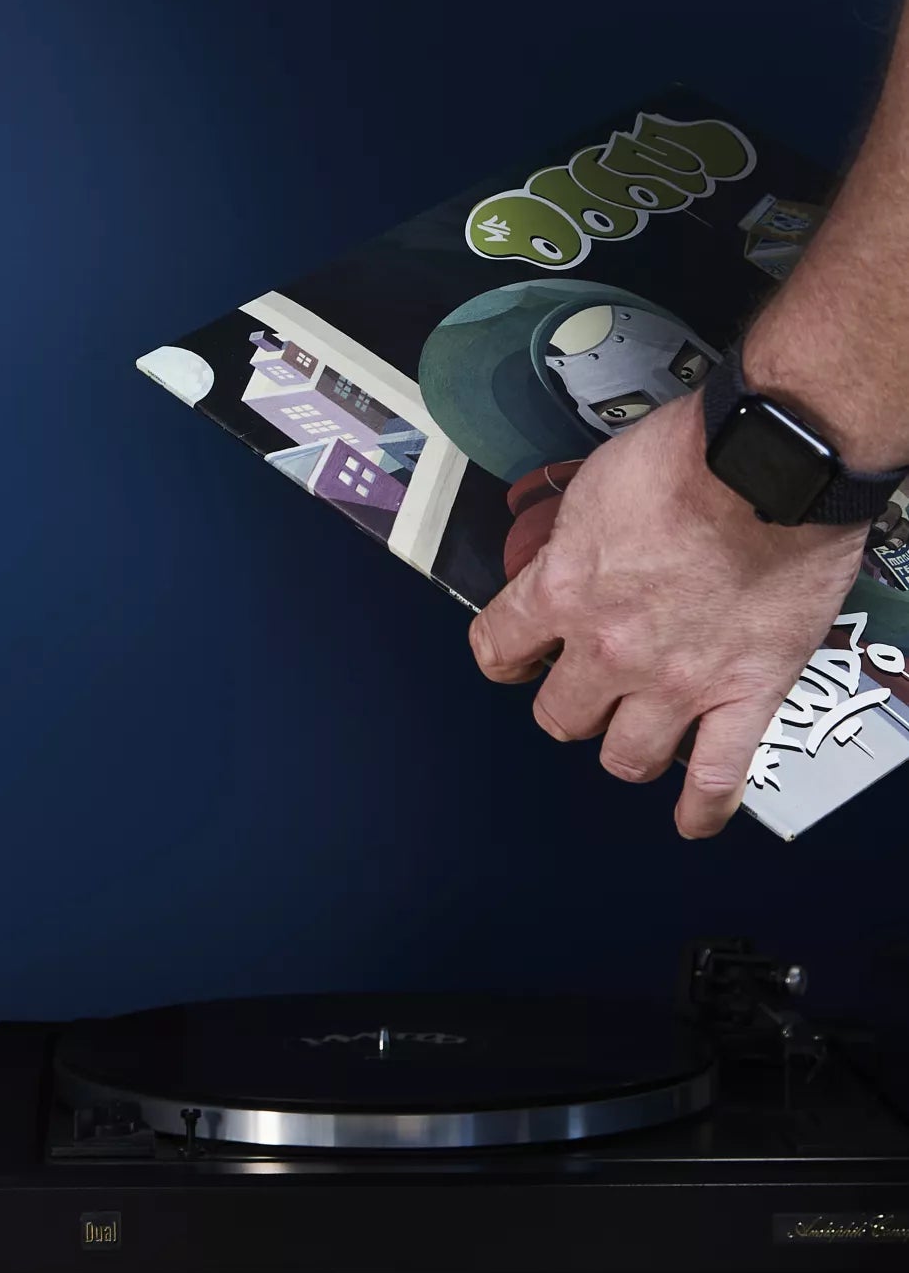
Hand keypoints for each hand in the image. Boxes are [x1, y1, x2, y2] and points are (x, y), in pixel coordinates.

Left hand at [467, 390, 869, 837]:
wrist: (775, 458)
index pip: (497, 648)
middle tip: (589, 689)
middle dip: (571, 704)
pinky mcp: (745, 694)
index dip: (505, 656)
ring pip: (626, 757)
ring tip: (637, 731)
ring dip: (627, 747)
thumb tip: (568, 550)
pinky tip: (692, 818)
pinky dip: (704, 806)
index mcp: (563, 591)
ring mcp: (677, 682)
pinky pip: (718, 776)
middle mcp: (610, 648)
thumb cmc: (694, 454)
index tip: (517, 658)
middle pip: (562, 716)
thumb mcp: (596, 485)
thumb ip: (574, 538)